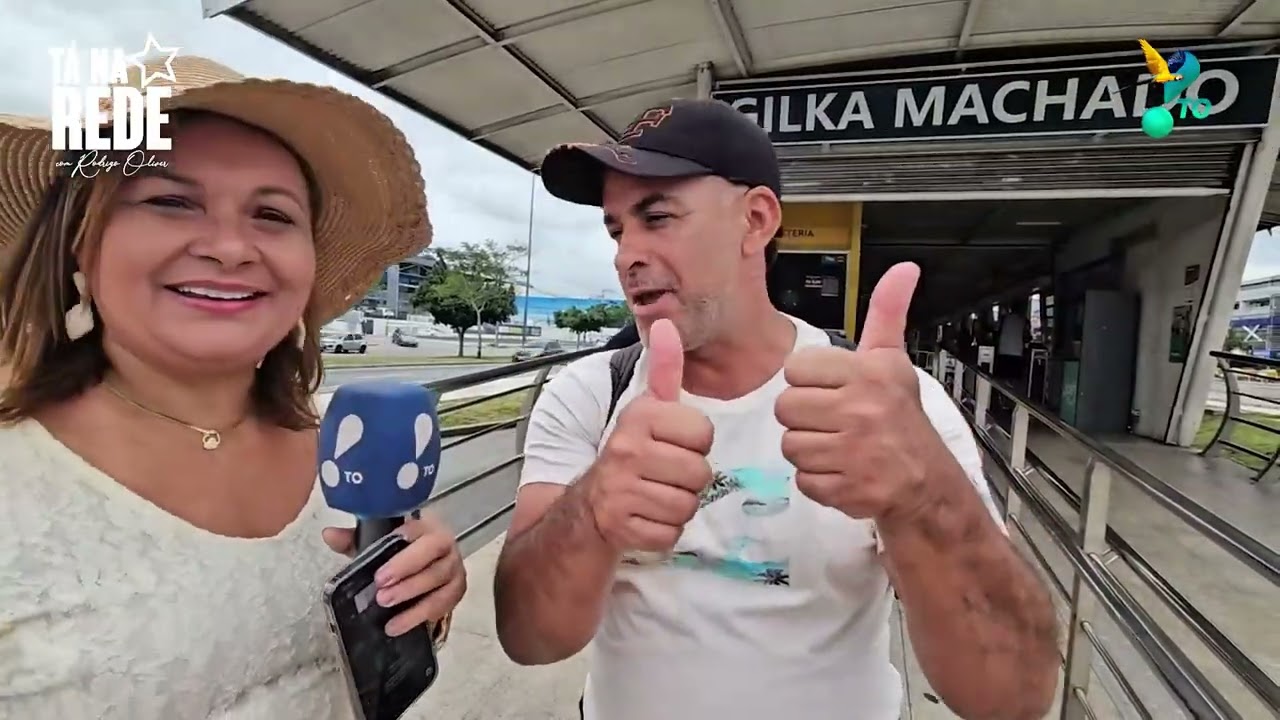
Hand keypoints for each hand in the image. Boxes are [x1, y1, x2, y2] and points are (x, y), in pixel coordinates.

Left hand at [323, 513, 466, 636]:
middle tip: (381, 593)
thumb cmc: (399, 552)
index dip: (403, 555)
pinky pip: (444, 603)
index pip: (418, 532)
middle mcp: (445, 544)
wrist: (425, 566)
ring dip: (413, 599)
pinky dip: (421, 615)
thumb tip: (328, 535)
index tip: (380, 574)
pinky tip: (399, 625)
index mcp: (424, 527)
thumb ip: (353, 539)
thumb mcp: (375, 544)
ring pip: (439, 581)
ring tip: (387, 613)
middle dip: (407, 576)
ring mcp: (455, 567)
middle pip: (433, 557)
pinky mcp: (457, 590)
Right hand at [585, 318, 714, 552]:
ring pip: (687, 506)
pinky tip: (645, 518)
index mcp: (639, 416)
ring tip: (654, 495)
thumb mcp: (646, 410)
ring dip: (677, 507)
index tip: (671, 445)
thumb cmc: (630, 454)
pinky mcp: (619, 526)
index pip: (704, 434)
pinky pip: (670, 534)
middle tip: (663, 475)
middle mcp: (626, 448)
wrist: (587, 507)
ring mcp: (620, 489)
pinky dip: (663, 532)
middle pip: (701, 473)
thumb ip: (663, 370)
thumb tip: (665, 322)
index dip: (695, 444)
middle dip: (688, 480)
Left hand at [774, 262, 943, 520]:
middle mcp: (861, 410)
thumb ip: (887, 313)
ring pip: (791, 445)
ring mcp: (854, 452)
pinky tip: (841, 471)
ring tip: (838, 447)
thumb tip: (905, 268)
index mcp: (867, 374)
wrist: (927, 482)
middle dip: (804, 418)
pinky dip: (818, 481)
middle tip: (832, 421)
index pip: (796, 369)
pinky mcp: (846, 488)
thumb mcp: (892, 361)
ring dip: (810, 451)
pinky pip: (803, 479)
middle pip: (786, 408)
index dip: (808, 382)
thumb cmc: (901, 419)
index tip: (832, 391)